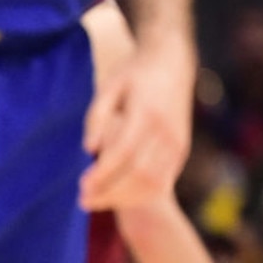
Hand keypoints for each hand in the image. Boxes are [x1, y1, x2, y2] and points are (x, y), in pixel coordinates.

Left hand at [80, 33, 195, 209]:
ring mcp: (177, 141)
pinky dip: (140, 193)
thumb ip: (97, 116)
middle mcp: (166, 130)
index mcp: (147, 112)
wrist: (173, 63)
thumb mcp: (110, 85)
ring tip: (98, 200)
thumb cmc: (135, 73)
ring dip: (125, 197)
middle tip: (83, 200)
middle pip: (139, 173)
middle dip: (110, 192)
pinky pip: (163, 179)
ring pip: (153, 181)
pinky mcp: (181, 149)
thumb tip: (89, 149)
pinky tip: (120, 194)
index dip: (103, 173)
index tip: (81, 187)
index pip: (124, 151)